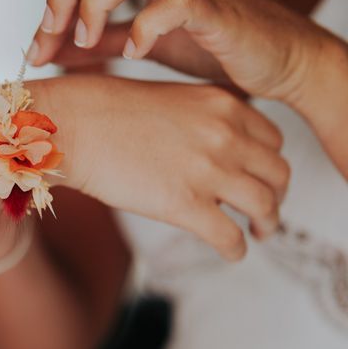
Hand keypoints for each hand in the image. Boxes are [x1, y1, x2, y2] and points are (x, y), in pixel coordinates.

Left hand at [29, 0, 339, 103]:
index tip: (40, 42)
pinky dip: (145, 28)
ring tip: (87, 40)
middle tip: (53, 30)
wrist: (279, 58)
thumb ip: (102, 39)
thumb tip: (55, 48)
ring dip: (98, 4)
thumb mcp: (144, 41)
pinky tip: (136, 52)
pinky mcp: (218, 9)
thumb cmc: (214, 45)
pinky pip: (175, 3)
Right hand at [48, 75, 289, 260]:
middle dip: (276, 195)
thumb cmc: (104, 109)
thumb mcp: (168, 96)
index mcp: (221, 104)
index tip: (260, 176)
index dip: (270, 162)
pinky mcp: (185, 206)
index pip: (272, 138)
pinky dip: (237, 249)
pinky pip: (230, 237)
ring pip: (265, 207)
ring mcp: (208, 171)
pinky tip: (231, 251)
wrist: (71, 125)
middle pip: (277, 173)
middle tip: (265, 208)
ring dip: (267, 224)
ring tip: (258, 232)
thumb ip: (200, 118)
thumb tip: (209, 147)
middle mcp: (225, 136)